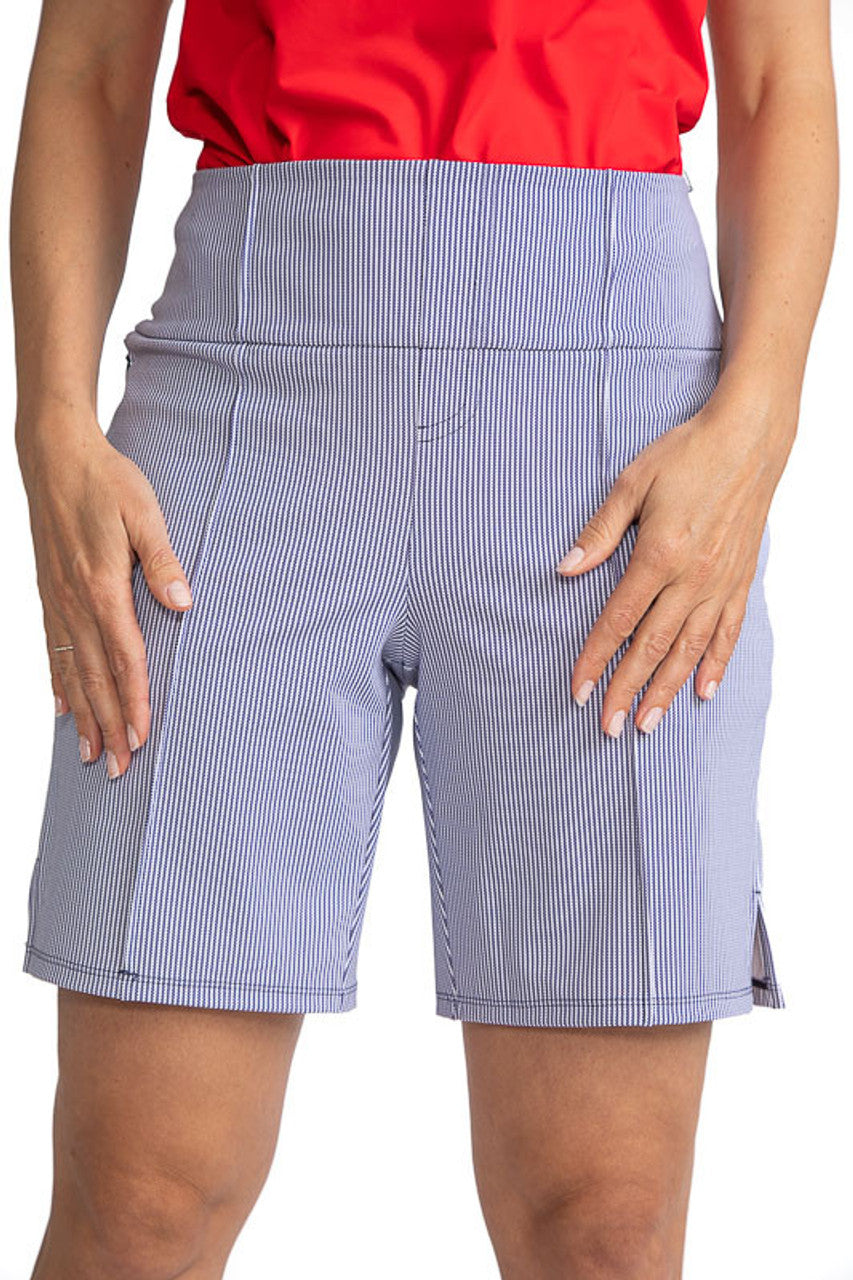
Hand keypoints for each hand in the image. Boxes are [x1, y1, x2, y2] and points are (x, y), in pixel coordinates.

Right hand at [18, 414, 192, 777]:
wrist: (54, 455)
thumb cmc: (105, 480)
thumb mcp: (143, 512)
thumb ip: (162, 560)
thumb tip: (183, 603)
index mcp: (103, 586)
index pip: (124, 657)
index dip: (134, 700)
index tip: (142, 736)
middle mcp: (75, 602)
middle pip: (96, 677)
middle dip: (110, 725)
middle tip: (119, 769)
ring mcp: (58, 600)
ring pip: (72, 671)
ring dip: (85, 716)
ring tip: (92, 754)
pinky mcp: (50, 593)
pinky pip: (54, 649)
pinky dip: (59, 684)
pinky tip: (63, 709)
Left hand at [556, 395, 792, 737]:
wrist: (749, 439)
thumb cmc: (687, 454)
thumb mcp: (632, 483)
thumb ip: (600, 531)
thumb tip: (566, 569)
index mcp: (659, 555)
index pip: (618, 622)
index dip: (595, 660)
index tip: (577, 691)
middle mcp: (692, 578)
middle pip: (652, 648)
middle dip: (626, 691)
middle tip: (607, 728)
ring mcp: (720, 583)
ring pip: (689, 650)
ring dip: (667, 690)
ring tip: (647, 723)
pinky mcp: (740, 581)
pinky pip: (728, 633)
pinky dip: (715, 664)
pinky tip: (703, 691)